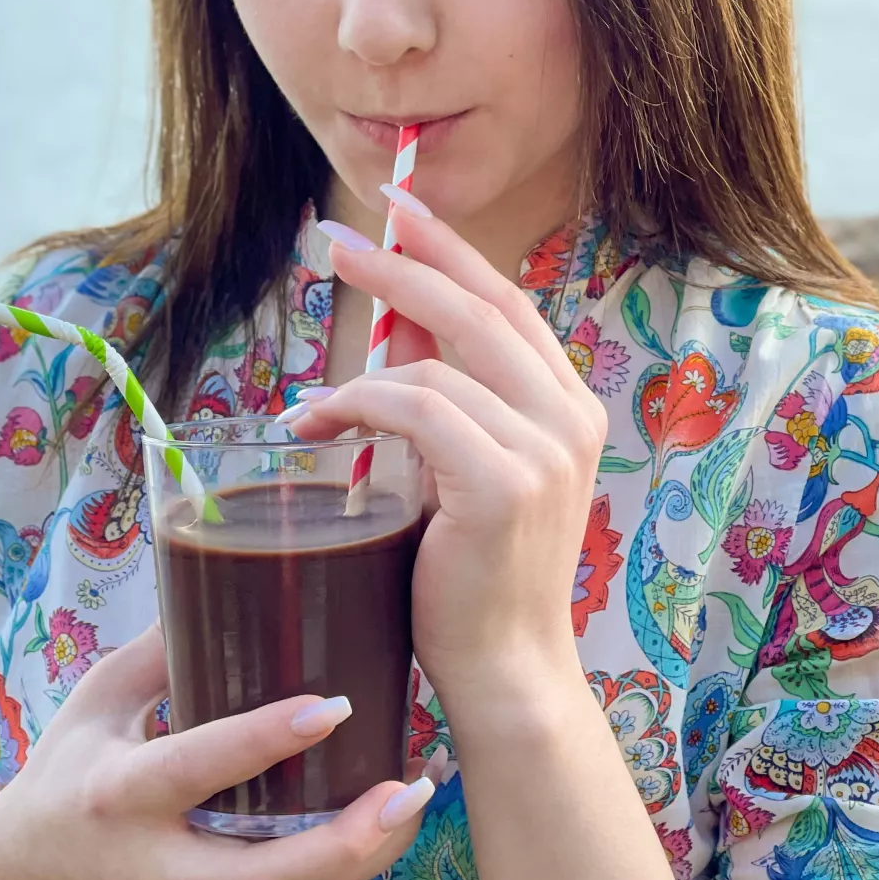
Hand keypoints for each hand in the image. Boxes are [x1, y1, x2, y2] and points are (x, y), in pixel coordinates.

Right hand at [0, 622, 435, 879]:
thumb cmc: (66, 772)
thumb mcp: (96, 698)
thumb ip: (161, 645)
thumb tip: (231, 567)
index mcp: (120, 793)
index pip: (199, 769)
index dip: (265, 740)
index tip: (333, 705)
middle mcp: (161, 857)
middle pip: (265, 877)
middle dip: (346, 841)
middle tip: (408, 787)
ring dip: (368, 856)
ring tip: (420, 795)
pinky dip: (355, 862)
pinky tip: (398, 815)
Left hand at [280, 199, 607, 709]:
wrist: (506, 669)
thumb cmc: (475, 575)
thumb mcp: (463, 466)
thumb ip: (443, 391)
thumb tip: (395, 319)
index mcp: (571, 407)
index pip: (508, 303)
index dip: (451, 251)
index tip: (400, 210)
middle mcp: (571, 417)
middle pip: (477, 309)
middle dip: (401, 265)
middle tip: (336, 241)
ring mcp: (545, 449)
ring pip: (434, 364)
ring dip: (356, 373)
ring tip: (307, 406)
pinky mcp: (504, 484)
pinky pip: (415, 410)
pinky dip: (356, 407)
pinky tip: (316, 427)